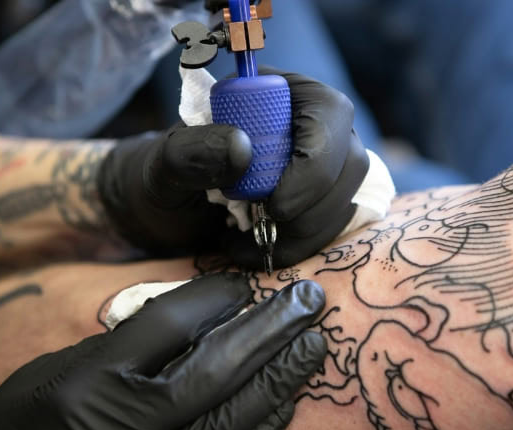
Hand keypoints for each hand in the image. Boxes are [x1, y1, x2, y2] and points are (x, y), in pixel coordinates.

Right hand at [0, 274, 326, 429]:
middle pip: (215, 368)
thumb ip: (122, 349)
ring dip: (279, 377)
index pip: (168, 325)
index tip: (240, 283)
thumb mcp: (54, 373)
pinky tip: (286, 401)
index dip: (213, 297)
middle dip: (269, 329)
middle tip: (307, 299)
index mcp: (89, 383)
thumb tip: (192, 321)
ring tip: (312, 344)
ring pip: (232, 418)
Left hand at [97, 70, 368, 265]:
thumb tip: (243, 148)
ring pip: (346, 200)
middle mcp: (312, 127)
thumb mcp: (163, 165)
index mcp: (280, 95)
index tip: (274, 205)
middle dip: (313, 207)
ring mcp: (323, 168)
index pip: (328, 116)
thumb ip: (191, 152)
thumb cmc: (161, 178)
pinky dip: (300, 249)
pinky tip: (258, 252)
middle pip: (351, 162)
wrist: (162, 213)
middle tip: (263, 229)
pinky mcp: (319, 205)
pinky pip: (333, 227)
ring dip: (306, 234)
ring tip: (248, 246)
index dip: (314, 164)